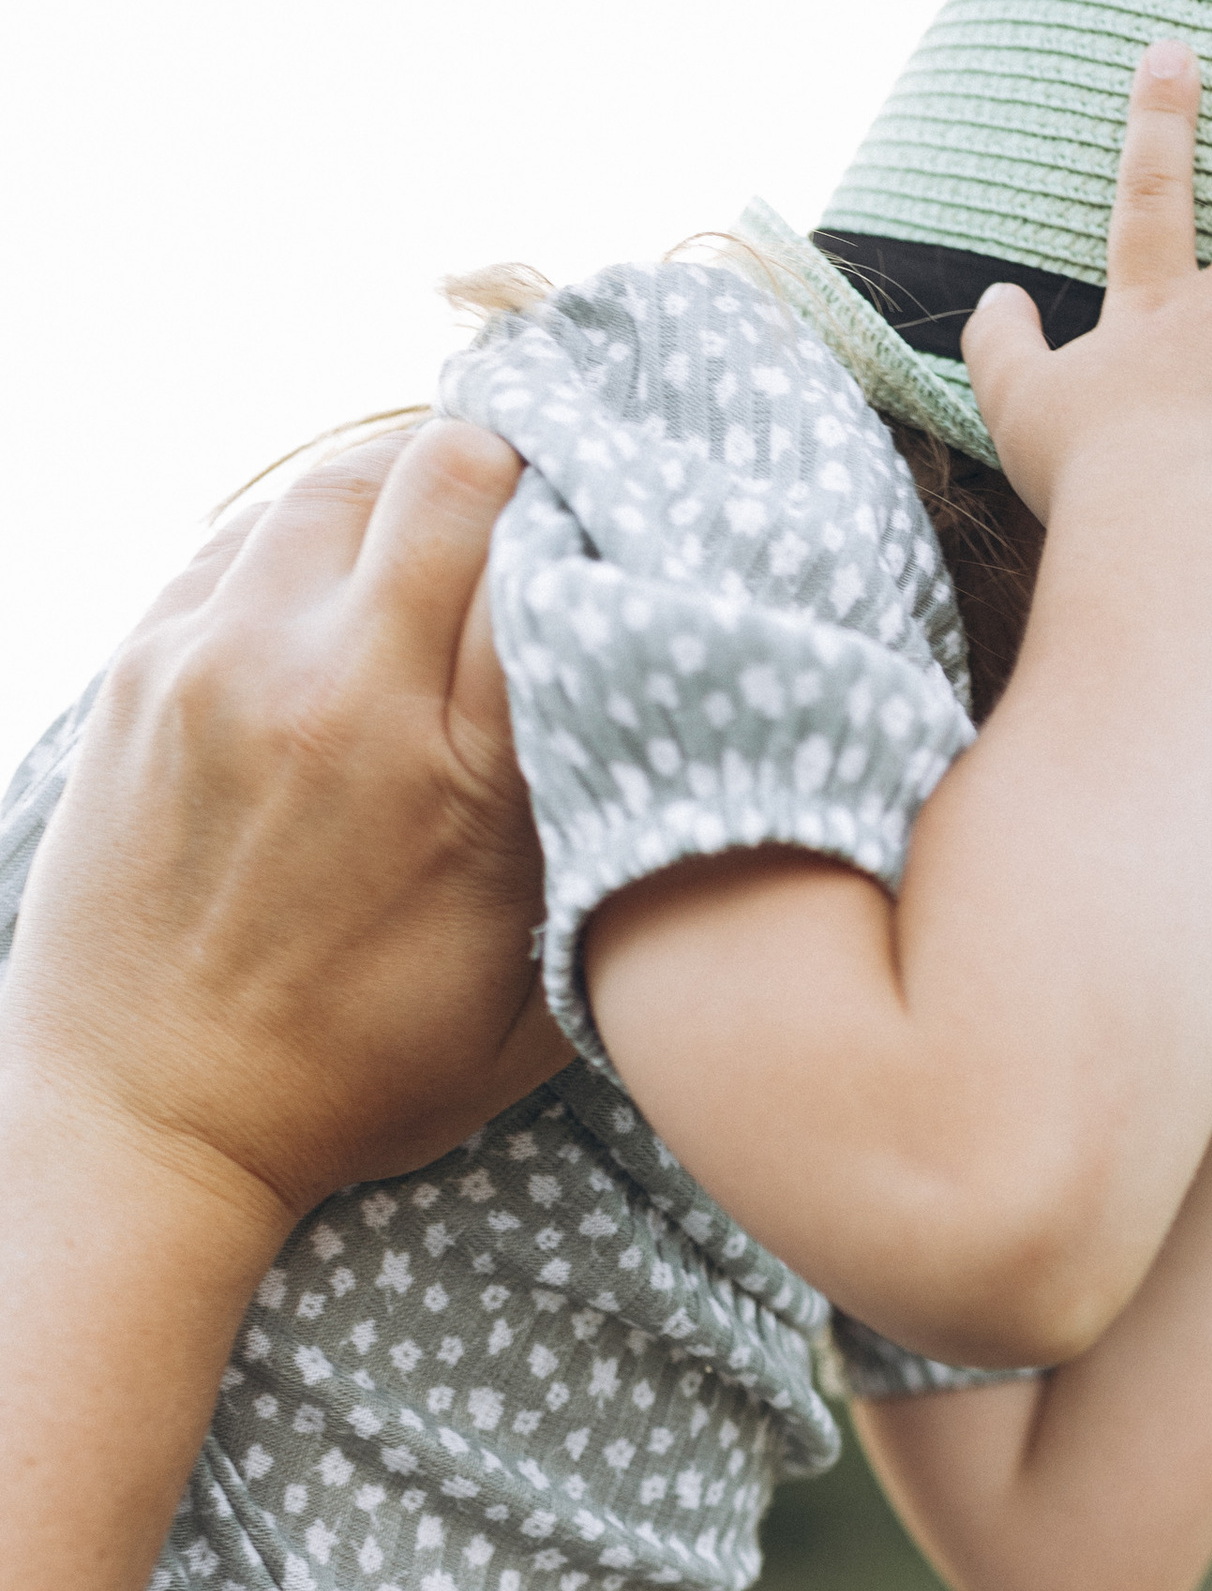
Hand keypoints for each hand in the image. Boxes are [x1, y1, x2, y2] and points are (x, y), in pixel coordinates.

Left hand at [3, 421, 558, 1247]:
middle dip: (513, 475)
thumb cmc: (355, 1080)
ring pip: (341, 478)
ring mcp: (226, 664)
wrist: (149, 1116)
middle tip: (539, 509)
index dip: (607, 536)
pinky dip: (309, 538)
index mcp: (462, 786)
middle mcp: (341, 696)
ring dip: (404, 490)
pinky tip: (342, 586)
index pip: (556, 566)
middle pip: (453, 475)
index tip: (632, 550)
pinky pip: (243, 533)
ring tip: (441, 534)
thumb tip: (688, 769)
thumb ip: (611, 881)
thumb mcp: (531, 1012)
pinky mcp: (144, 663)